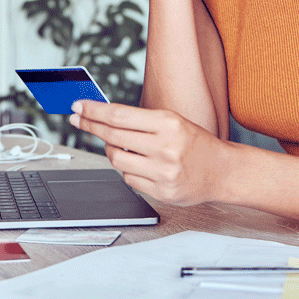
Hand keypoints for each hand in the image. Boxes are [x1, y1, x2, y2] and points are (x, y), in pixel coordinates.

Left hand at [69, 99, 225, 205]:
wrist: (221, 171)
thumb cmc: (193, 142)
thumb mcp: (171, 121)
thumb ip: (140, 120)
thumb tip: (102, 116)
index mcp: (167, 123)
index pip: (119, 115)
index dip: (94, 111)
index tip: (78, 106)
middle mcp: (165, 147)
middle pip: (113, 136)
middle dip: (90, 126)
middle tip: (77, 119)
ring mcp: (163, 172)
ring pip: (117, 159)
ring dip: (111, 151)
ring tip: (120, 146)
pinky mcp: (161, 192)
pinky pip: (128, 179)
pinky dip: (127, 170)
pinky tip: (139, 164)